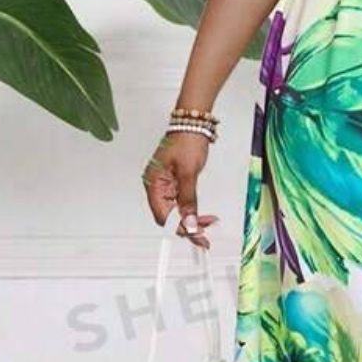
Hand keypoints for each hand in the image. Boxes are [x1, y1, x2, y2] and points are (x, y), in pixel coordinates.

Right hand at [141, 132, 217, 248]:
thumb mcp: (188, 173)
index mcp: (152, 184)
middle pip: (169, 216)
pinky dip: (193, 210)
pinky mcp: (174, 184)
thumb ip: (187, 200)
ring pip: (177, 211)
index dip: (179, 228)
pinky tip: (204, 216)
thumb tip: (188, 222)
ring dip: (192, 219)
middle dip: (188, 226)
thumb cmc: (186, 141)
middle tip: (205, 236)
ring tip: (209, 224)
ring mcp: (165, 186)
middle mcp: (156, 187)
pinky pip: (182, 203)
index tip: (196, 236)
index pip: (163, 216)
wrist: (193, 124)